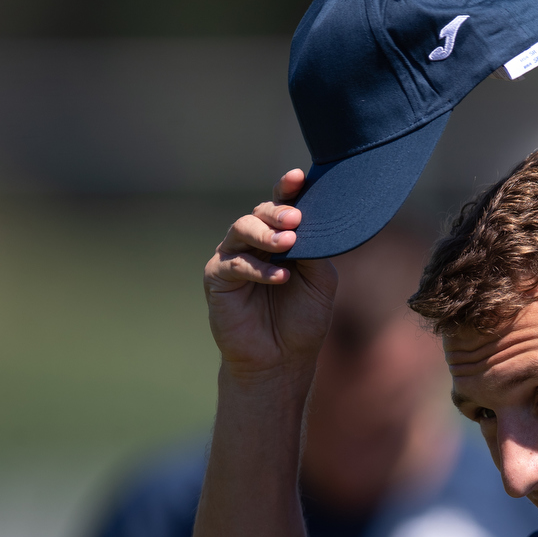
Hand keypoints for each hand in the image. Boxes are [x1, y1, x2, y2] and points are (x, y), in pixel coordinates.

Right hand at [204, 169, 337, 383]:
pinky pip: (234, 264)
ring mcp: (232, 257)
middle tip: (297, 219)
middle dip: (279, 211)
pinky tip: (281, 276)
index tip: (299, 177)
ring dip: (267, 234)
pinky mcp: (217, 279)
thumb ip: (316, 250)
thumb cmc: (302, 319)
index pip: (282, 206)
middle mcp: (253, 243)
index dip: (287, 189)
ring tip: (289, 244)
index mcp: (280, 238)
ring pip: (242, 229)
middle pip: (260, 212)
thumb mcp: (320, 281)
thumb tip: (312, 222)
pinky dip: (258, 268)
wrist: (282, 359)